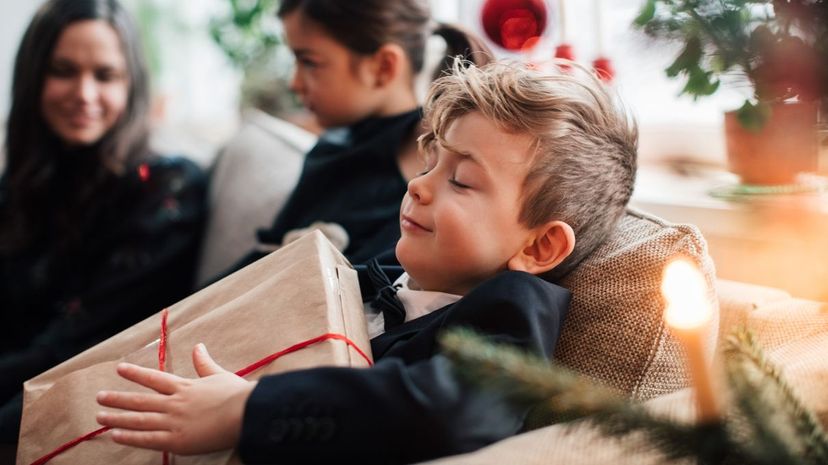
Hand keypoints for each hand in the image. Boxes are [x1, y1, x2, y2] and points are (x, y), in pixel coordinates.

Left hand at [96, 343, 255, 454]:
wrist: (245, 414)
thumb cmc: (236, 395)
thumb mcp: (219, 375)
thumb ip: (204, 363)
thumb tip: (198, 346)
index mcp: (184, 387)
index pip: (154, 378)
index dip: (135, 374)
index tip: (119, 369)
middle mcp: (174, 403)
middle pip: (140, 400)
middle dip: (118, 398)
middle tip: (99, 398)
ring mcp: (173, 422)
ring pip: (139, 419)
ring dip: (117, 418)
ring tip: (100, 417)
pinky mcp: (177, 440)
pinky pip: (148, 439)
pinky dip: (130, 437)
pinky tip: (115, 435)